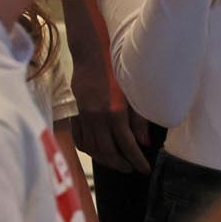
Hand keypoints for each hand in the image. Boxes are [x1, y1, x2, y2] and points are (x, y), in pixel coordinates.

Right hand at [68, 53, 151, 173]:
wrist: (92, 52)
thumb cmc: (118, 67)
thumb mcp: (134, 90)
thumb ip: (138, 118)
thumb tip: (144, 142)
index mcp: (115, 112)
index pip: (127, 145)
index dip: (136, 160)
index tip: (144, 169)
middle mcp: (98, 118)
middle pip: (107, 151)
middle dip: (120, 164)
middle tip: (130, 169)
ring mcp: (84, 116)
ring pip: (92, 148)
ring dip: (105, 160)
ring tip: (117, 162)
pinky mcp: (76, 112)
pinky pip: (80, 138)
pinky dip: (88, 149)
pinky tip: (97, 151)